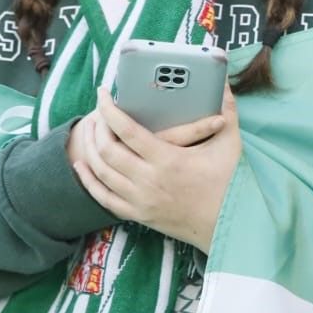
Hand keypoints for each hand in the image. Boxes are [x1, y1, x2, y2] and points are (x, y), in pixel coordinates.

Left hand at [70, 85, 241, 252]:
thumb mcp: (230, 144)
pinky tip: (82, 166)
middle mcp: (149, 181)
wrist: (227, 226)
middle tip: (98, 113)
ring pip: (101, 173)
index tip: (103, 93)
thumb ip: (229, 111)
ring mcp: (140, 200)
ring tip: (89, 132)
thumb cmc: (230, 184)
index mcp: (168, 160)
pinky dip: (89, 181)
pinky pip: (103, 198)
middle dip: (97, 128)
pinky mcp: (138, 215)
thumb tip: (226, 86)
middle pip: (108, 151)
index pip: (127, 131)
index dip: (110, 110)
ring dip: (90, 150)